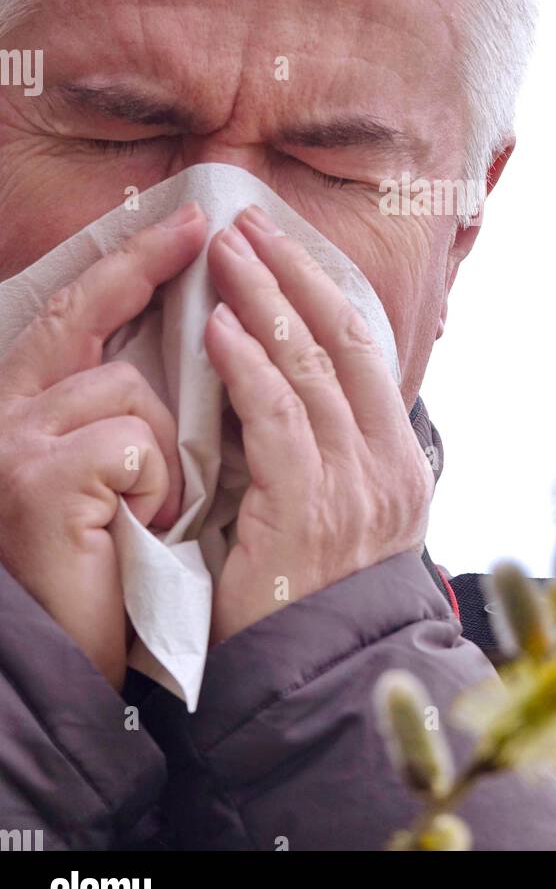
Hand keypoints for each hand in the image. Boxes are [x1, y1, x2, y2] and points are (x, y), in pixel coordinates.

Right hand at [0, 202, 206, 687]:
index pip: (73, 312)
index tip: (184, 223)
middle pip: (80, 314)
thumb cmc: (100, 567)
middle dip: (143, 263)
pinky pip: (132, 442)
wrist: (59, 665)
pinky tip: (140, 524)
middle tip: (201, 225)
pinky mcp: (37, 482)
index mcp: (24, 408)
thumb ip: (128, 408)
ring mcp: (12, 445)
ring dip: (161, 449)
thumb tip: (200, 338)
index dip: (125, 263)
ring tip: (148, 507)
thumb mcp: (114, 473)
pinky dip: (154, 483)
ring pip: (127, 389)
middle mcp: (2, 414)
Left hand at [203, 204, 433, 643]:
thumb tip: (296, 388)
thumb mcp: (344, 519)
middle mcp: (388, 462)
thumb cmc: (317, 600)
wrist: (323, 684)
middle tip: (250, 221)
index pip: (367, 349)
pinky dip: (250, 367)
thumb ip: (331, 453)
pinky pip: (280, 418)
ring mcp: (356, 485)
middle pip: (347, 339)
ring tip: (227, 254)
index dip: (324, 287)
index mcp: (398, 460)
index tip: (283, 244)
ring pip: (314, 366)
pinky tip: (220, 329)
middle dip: (296, 272)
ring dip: (268, 301)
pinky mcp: (311, 510)